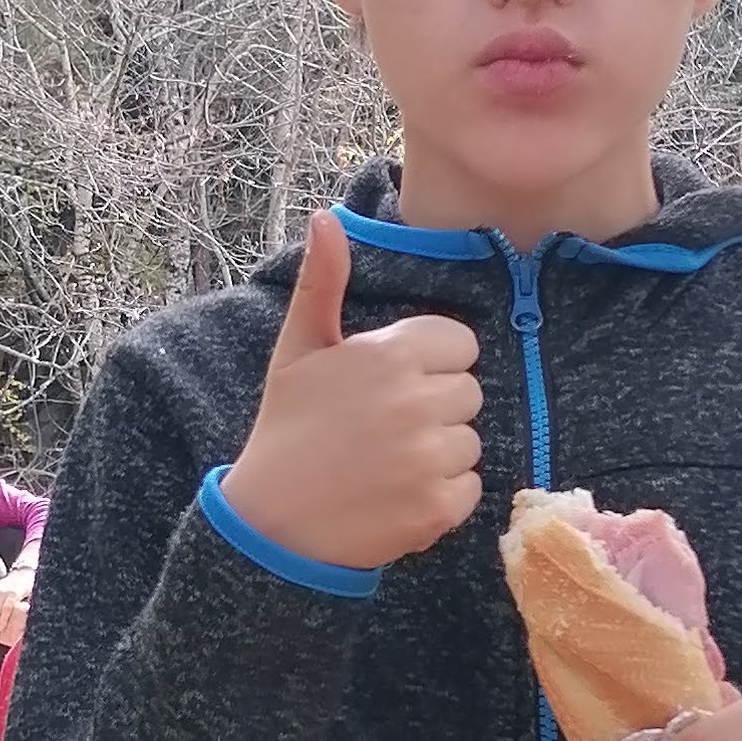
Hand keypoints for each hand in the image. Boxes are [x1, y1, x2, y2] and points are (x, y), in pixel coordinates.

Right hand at [218, 209, 481, 575]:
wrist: (271, 523)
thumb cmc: (287, 428)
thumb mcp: (298, 349)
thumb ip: (322, 282)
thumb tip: (326, 217)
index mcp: (390, 354)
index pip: (459, 344)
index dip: (429, 364)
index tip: (390, 386)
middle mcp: (416, 401)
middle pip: (468, 392)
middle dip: (435, 408)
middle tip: (383, 429)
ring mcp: (429, 457)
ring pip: (470, 441)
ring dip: (438, 454)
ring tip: (386, 464)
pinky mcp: (437, 507)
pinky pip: (469, 488)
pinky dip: (440, 497)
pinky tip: (396, 495)